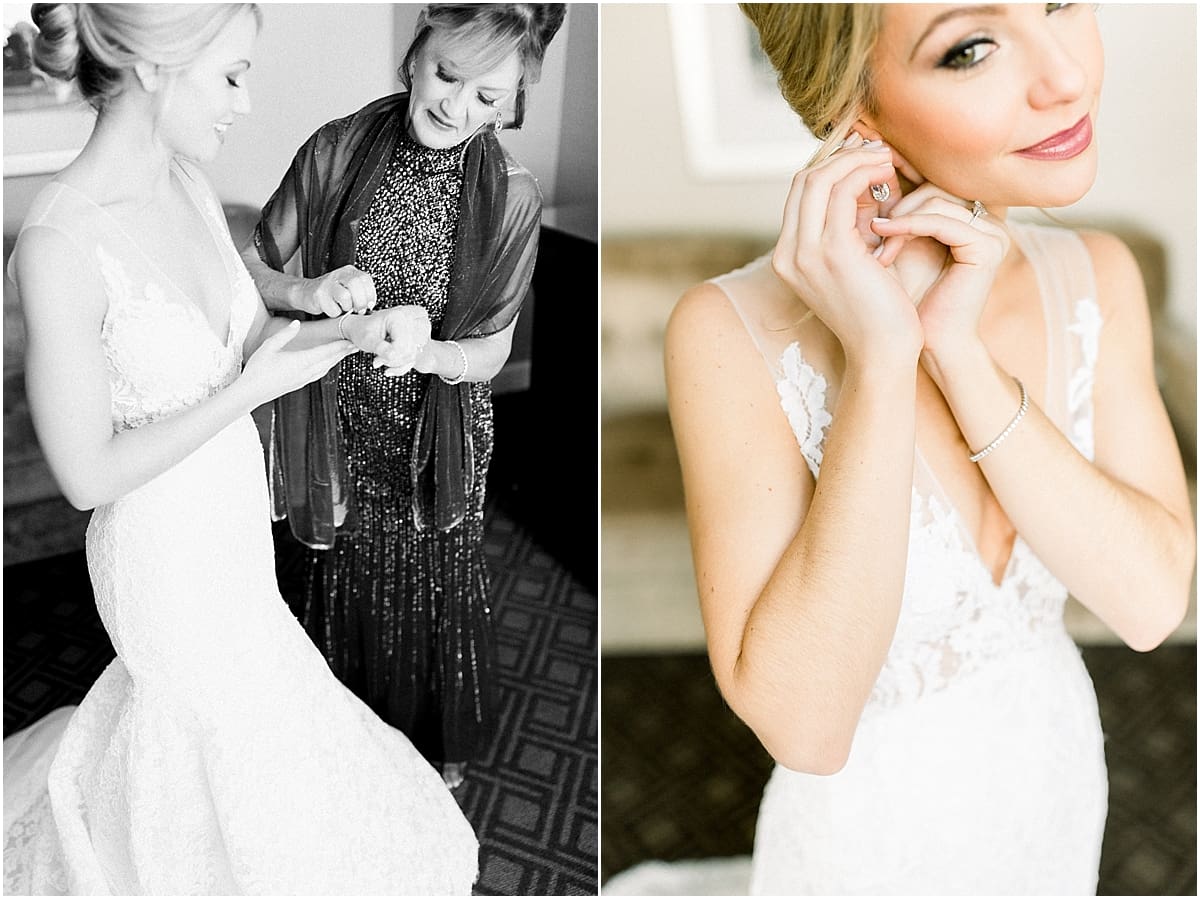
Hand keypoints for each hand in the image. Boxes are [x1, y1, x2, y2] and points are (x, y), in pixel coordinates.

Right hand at [239, 321, 355, 405]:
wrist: (251, 393)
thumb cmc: (257, 369)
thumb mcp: (268, 347)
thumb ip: (284, 335)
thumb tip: (296, 323)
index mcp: (301, 361)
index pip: (326, 351)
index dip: (340, 346)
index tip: (352, 340)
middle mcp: (306, 371)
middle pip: (330, 360)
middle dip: (344, 352)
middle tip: (356, 345)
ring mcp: (304, 379)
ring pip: (326, 368)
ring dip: (337, 359)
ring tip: (345, 352)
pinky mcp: (299, 384)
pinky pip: (319, 374)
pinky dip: (327, 366)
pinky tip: (327, 364)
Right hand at [299, 265, 377, 316]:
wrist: (305, 292)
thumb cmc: (330, 294)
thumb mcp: (348, 288)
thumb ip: (360, 293)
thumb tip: (371, 305)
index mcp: (348, 272)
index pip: (365, 279)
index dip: (370, 294)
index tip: (369, 305)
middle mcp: (338, 274)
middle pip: (355, 284)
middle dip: (360, 301)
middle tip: (358, 310)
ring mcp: (327, 283)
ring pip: (345, 296)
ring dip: (347, 307)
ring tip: (343, 309)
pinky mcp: (318, 295)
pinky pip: (333, 308)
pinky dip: (335, 313)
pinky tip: (332, 309)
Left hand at [357, 306, 431, 374]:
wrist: (364, 328)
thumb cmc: (364, 330)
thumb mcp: (366, 338)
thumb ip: (379, 347)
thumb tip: (392, 356)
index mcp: (398, 315)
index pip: (402, 344)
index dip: (390, 355)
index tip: (377, 359)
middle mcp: (412, 317)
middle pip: (411, 350)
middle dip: (394, 359)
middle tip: (379, 358)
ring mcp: (419, 326)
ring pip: (414, 355)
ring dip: (397, 362)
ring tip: (384, 356)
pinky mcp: (421, 336)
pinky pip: (416, 357)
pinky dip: (402, 365)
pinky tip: (391, 364)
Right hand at [772, 135, 921, 366]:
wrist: (883, 351)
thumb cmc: (876, 311)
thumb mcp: (853, 263)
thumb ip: (847, 228)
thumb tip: (861, 183)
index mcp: (787, 258)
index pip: (799, 195)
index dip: (830, 167)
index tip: (862, 156)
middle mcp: (788, 254)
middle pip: (804, 180)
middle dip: (841, 157)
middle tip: (876, 149)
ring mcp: (806, 253)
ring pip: (820, 179)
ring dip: (856, 160)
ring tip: (886, 159)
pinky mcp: (833, 251)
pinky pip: (844, 192)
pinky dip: (866, 174)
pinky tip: (890, 176)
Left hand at [869, 185, 1010, 364]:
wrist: (924, 343)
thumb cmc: (901, 299)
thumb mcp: (888, 245)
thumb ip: (882, 210)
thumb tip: (850, 170)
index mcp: (965, 215)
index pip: (927, 180)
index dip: (891, 183)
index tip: (855, 191)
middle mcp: (984, 219)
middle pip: (932, 184)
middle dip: (893, 203)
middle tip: (863, 222)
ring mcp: (991, 232)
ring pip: (934, 198)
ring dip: (897, 218)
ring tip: (872, 241)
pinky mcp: (988, 247)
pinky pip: (941, 220)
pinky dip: (907, 226)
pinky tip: (881, 234)